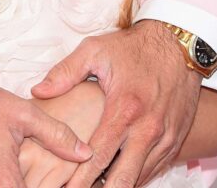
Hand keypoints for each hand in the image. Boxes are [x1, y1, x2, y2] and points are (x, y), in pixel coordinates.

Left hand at [31, 21, 201, 187]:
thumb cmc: (134, 47)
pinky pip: (154, 169)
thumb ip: (65, 72)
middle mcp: (147, 128)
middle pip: (122, 179)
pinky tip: (118, 178)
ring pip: (139, 178)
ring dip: (118, 185)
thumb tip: (38, 91)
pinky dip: (136, 177)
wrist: (178, 43)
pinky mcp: (176, 139)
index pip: (97, 157)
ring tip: (96, 186)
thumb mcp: (95, 50)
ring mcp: (164, 137)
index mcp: (124, 109)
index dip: (79, 180)